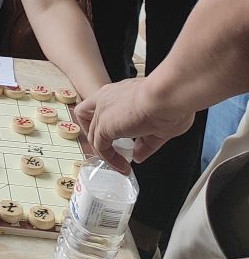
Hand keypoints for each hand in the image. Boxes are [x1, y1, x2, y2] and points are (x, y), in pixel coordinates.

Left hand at [76, 80, 194, 172]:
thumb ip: (145, 142)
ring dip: (105, 152)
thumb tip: (138, 155)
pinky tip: (123, 166)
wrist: (167, 95)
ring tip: (120, 163)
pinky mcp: (103, 126)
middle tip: (113, 150)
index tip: (121, 138)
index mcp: (119, 92)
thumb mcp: (159, 125)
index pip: (103, 106)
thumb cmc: (170, 101)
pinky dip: (110, 160)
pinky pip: (100, 147)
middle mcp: (106, 98)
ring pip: (93, 134)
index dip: (108, 123)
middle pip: (89, 118)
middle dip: (99, 136)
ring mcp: (102, 111)